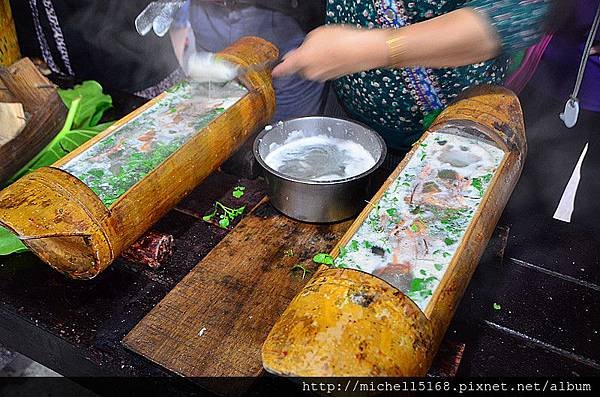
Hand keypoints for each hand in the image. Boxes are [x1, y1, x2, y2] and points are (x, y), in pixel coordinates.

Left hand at [272, 25, 389, 81]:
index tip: (274, 72)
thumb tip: (302, 50)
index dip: (278, 70)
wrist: (361, 50)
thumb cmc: (340, 41)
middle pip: (300, 67)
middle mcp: (310, 72)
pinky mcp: (332, 77)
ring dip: (316, 60)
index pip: (285, 68)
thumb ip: (304, 44)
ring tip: (327, 48)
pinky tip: (335, 53)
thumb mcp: (316, 35)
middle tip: (311, 47)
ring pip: (312, 69)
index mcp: (302, 60)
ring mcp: (322, 76)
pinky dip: (327, 62)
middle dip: (303, 59)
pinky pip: (324, 69)